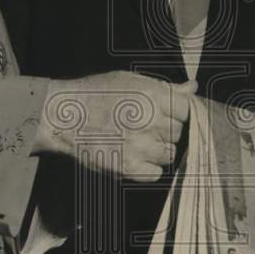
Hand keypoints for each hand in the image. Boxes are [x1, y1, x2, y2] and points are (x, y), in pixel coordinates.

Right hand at [34, 72, 196, 181]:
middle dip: (167, 130)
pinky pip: (156, 173)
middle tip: (146, 126)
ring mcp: (141, 146)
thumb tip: (192, 88)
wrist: (62, 117)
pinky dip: (148, 168)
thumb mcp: (130, 80)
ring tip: (137, 140)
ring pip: (170, 154)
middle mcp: (150, 121)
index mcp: (152, 96)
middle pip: (180, 132)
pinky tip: (134, 155)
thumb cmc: (94, 94)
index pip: (188, 109)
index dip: (180, 113)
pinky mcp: (129, 168)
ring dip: (159, 149)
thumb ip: (165, 87)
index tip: (170, 114)